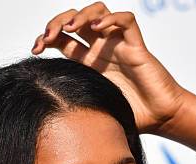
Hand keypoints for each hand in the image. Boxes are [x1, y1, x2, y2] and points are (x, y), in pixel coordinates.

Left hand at [31, 1, 185, 134]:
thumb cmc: (131, 116)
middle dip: (57, 22)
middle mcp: (101, 49)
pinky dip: (111, 18)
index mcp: (88, 63)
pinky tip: (97, 28)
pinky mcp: (137, 47)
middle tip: (47, 37)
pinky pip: (126, 20)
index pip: (61, 39)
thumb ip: (74, 107)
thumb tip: (46, 113)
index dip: (45, 38)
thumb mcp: (93, 110)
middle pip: (75, 20)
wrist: (160, 119)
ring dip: (80, 15)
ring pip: (98, 11)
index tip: (35, 50)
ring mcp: (118, 45)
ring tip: (71, 27)